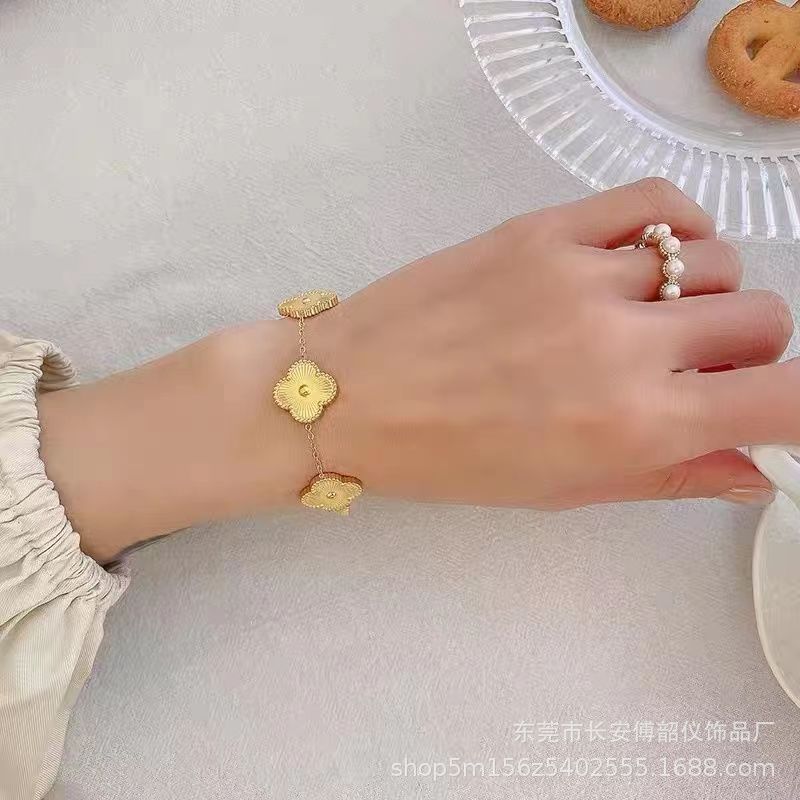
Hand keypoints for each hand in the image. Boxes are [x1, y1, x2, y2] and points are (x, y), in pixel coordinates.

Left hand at [314, 179, 790, 507]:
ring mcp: (585, 276)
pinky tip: (650, 258)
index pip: (785, 398)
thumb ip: (670, 477)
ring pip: (714, 260)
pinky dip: (676, 229)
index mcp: (633, 426)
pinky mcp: (546, 229)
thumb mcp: (564, 490)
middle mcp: (624, 345)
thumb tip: (755, 472)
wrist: (352, 394)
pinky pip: (656, 202)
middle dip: (743, 352)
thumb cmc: (449, 459)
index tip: (767, 406)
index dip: (793, 405)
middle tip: (692, 368)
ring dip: (700, 295)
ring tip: (649, 316)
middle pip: (763, 318)